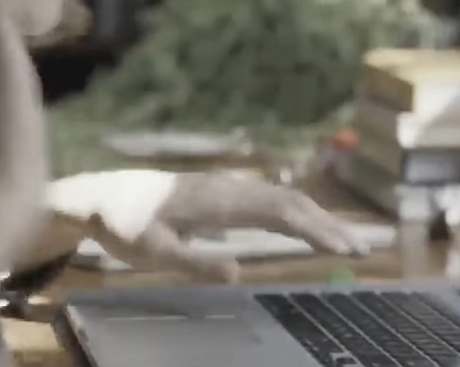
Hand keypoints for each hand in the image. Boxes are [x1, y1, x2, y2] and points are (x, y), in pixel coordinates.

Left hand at [79, 172, 370, 281]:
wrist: (98, 196)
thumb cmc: (123, 227)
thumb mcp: (152, 251)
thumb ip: (194, 261)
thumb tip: (238, 270)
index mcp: (217, 200)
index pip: (278, 212)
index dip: (313, 229)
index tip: (341, 248)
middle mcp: (229, 188)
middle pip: (290, 202)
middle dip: (327, 224)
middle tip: (360, 249)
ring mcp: (227, 188)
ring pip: (282, 199)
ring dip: (315, 218)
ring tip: (344, 241)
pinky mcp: (223, 194)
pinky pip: (269, 201)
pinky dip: (296, 214)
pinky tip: (308, 227)